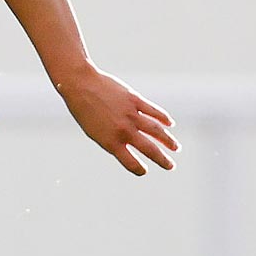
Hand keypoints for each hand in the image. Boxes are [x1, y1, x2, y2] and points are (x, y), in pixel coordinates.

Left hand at [55, 66, 177, 175]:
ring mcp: (131, 115)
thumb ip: (113, 140)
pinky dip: (164, 118)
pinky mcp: (135, 100)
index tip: (144, 171)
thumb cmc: (83, 110)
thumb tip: (131, 147)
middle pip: (149, 149)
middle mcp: (123, 130)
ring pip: (157, 131)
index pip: (130, 162)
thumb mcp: (94, 131)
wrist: (80, 85)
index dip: (139, 169)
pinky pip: (154, 111)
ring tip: (175, 147)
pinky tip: (170, 124)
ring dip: (168, 141)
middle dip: (162, 159)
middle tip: (171, 166)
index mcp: (110, 142)